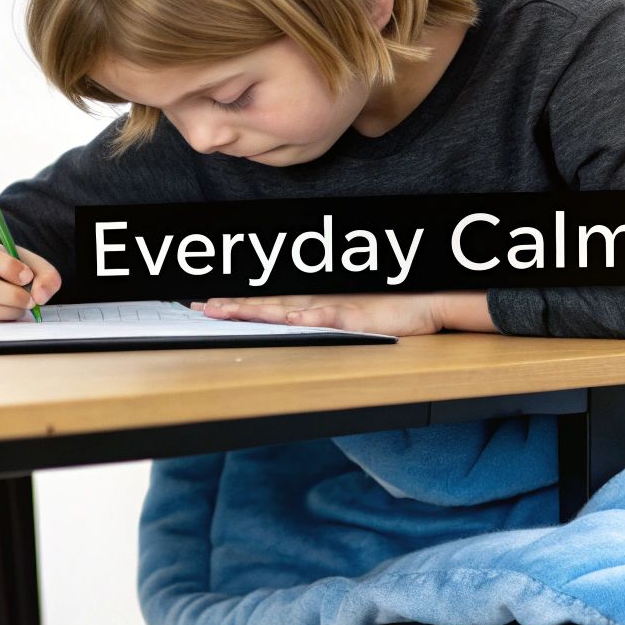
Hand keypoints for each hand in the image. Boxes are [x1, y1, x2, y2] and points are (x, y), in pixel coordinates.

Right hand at [0, 236, 61, 322]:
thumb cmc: (1, 264)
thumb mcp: (23, 259)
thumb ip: (43, 273)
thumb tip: (41, 296)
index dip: (10, 268)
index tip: (27, 277)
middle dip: (13, 296)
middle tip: (30, 300)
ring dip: (9, 311)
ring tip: (20, 306)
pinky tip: (7, 311)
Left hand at [191, 292, 447, 336]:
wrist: (423, 302)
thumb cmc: (388, 308)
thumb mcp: (347, 316)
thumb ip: (321, 319)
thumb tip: (295, 323)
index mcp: (313, 303)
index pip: (267, 304)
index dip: (236, 305)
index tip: (208, 305)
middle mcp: (317, 302)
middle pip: (267, 305)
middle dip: (232, 307)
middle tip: (200, 308)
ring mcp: (334, 306)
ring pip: (288, 308)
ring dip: (257, 309)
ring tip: (228, 310)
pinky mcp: (356, 316)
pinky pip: (330, 316)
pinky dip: (310, 316)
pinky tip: (291, 318)